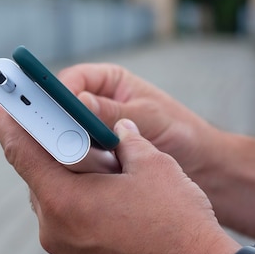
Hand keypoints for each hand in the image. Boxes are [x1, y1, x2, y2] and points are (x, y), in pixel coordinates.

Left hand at [0, 103, 239, 253]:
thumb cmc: (178, 224)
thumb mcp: (153, 166)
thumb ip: (127, 141)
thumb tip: (119, 131)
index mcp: (62, 200)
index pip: (20, 152)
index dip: (8, 122)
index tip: (1, 104)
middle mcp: (54, 228)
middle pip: (38, 174)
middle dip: (53, 147)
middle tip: (71, 126)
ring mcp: (66, 250)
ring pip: (56, 198)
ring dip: (71, 175)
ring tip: (105, 163)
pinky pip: (70, 220)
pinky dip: (82, 200)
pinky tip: (112, 193)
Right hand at [58, 63, 222, 178]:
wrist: (200, 165)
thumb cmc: (180, 131)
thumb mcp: (148, 117)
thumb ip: (113, 111)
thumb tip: (79, 102)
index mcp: (108, 82)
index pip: (72, 79)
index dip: (59, 92)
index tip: (54, 109)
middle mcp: (96, 104)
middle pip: (61, 110)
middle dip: (62, 125)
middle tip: (64, 140)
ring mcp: (92, 132)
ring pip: (64, 137)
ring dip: (72, 148)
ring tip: (91, 159)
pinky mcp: (94, 157)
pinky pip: (74, 159)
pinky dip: (80, 166)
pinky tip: (92, 174)